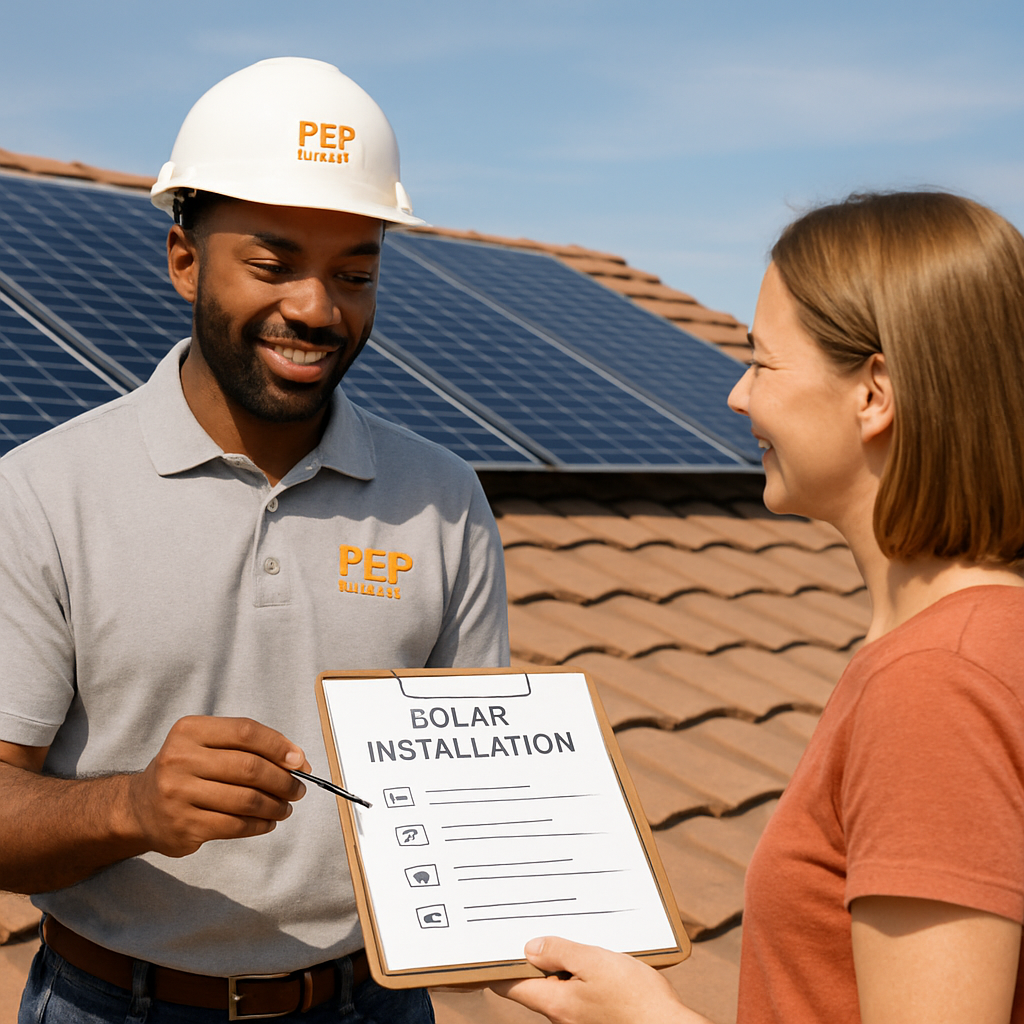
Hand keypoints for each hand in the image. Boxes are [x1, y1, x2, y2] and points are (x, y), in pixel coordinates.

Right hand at [123, 716, 309, 856]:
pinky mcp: (183, 825)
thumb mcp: (206, 745)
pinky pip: (235, 825)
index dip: (279, 745)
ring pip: (245, 799)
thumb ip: (248, 747)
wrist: (139, 808)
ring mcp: (179, 794)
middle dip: (283, 780)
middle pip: (249, 767)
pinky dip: (260, 824)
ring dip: (275, 805)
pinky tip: (268, 822)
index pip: (245, 731)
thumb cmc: (187, 771)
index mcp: (189, 730)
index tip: (300, 760)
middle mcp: (180, 759)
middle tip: (298, 789)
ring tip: (286, 807)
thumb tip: (298, 760)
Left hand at [491, 936, 707, 1023]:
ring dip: (559, 964)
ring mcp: (579, 1019)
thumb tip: (530, 948)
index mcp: (555, 1002)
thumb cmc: (636, 999)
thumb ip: (560, 952)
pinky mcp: (596, 1018)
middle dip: (532, 957)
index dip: (495, 966)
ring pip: (557, 986)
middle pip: (533, 985)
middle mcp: (562, 1016)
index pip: (510, 985)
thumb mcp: (595, 963)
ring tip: (570, 937)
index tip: (485, 947)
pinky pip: (577, 992)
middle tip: (533, 928)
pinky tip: (594, 958)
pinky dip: (578, 974)